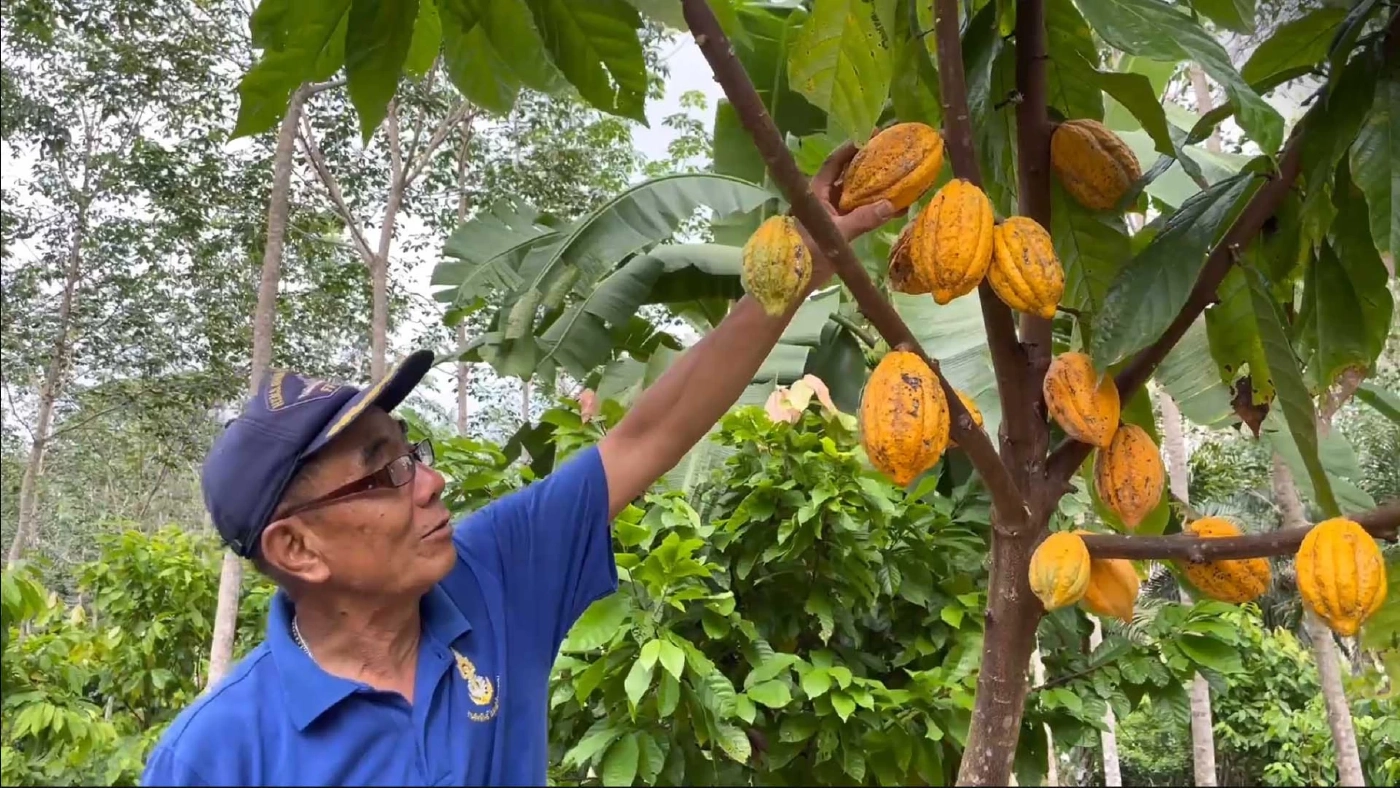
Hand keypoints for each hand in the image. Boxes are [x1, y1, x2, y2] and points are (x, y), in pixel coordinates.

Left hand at [798, 141, 904, 289]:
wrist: (794, 283)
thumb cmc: (807, 254)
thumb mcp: (837, 235)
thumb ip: (862, 220)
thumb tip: (891, 205)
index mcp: (815, 193)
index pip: (834, 162)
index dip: (851, 148)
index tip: (871, 136)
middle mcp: (823, 199)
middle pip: (847, 175)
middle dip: (868, 164)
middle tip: (891, 153)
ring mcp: (831, 214)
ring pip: (855, 194)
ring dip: (874, 187)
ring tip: (899, 175)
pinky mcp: (839, 228)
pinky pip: (859, 213)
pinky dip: (874, 209)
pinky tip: (896, 206)